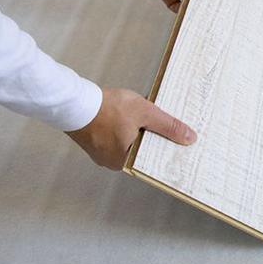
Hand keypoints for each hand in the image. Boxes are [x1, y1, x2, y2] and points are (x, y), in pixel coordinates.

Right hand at [66, 88, 195, 169]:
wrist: (72, 101)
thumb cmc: (106, 108)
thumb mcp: (146, 113)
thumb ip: (169, 126)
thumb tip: (190, 138)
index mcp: (126, 161)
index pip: (153, 160)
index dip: (165, 149)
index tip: (177, 142)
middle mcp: (112, 162)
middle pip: (140, 150)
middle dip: (150, 137)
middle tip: (159, 123)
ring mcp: (100, 153)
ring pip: (127, 142)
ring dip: (136, 130)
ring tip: (141, 116)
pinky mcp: (92, 142)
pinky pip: (114, 137)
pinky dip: (122, 127)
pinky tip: (125, 115)